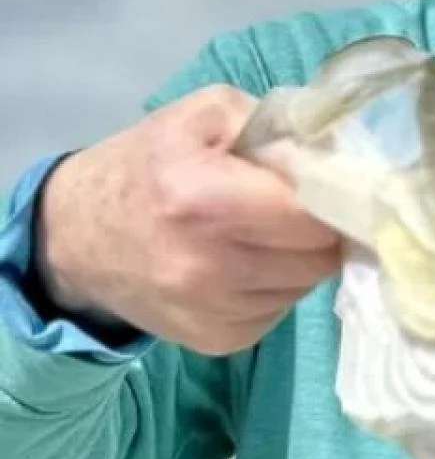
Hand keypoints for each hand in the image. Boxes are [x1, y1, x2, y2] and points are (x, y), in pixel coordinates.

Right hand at [33, 86, 342, 353]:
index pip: (315, 215)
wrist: (75, 235)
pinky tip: (242, 265)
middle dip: (319, 230)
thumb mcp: (203, 118)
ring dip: (298, 260)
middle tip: (294, 210)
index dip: (330, 197)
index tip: (327, 186)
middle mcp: (209, 266)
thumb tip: (336, 158)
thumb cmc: (147, 166)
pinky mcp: (219, 341)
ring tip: (259, 236)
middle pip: (321, 256)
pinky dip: (275, 287)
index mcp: (204, 199)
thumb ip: (276, 128)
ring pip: (306, 286)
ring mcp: (214, 311)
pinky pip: (281, 311)